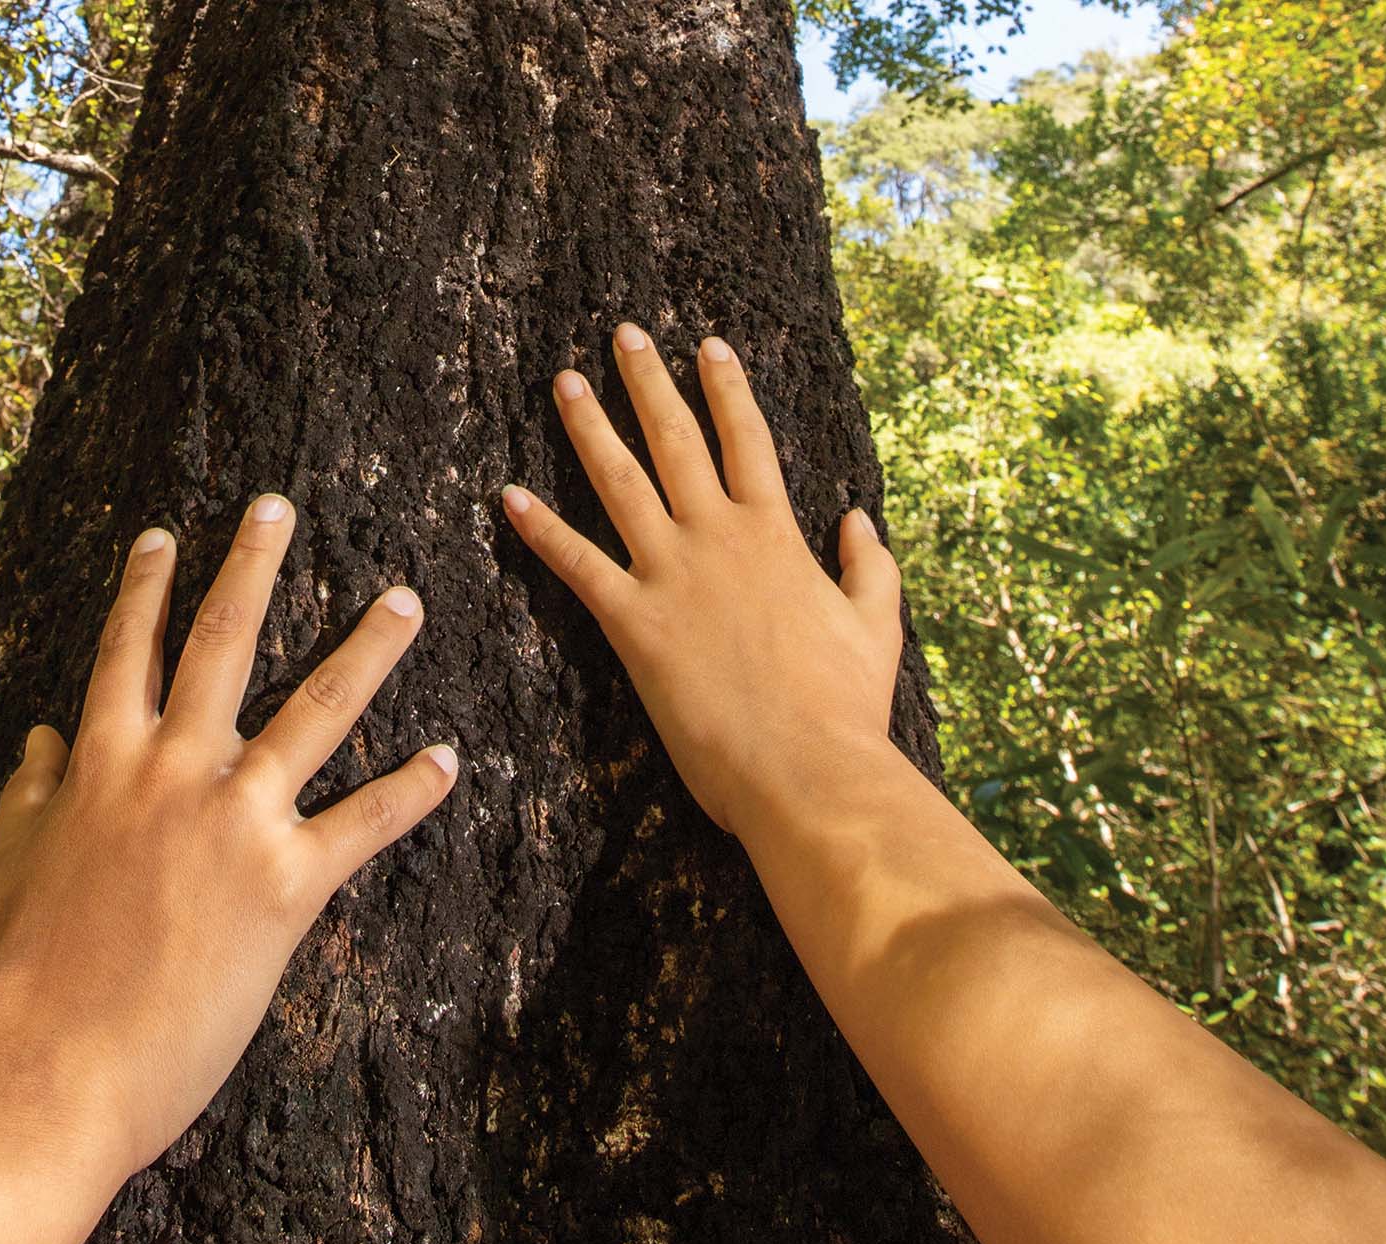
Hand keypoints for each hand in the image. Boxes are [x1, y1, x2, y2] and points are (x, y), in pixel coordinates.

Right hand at [0, 494, 457, 1174]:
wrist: (52, 1062)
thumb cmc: (18, 975)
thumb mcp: (4, 871)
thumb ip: (25, 797)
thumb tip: (36, 741)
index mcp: (99, 763)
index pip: (125, 652)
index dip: (144, 588)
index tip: (165, 534)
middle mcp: (172, 770)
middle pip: (222, 644)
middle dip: (252, 567)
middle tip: (280, 507)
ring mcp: (233, 821)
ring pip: (315, 710)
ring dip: (367, 649)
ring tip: (405, 600)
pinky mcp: (285, 886)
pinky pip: (363, 822)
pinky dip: (410, 791)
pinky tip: (449, 760)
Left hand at [502, 324, 901, 834]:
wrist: (807, 767)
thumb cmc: (845, 705)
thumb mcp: (876, 624)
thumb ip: (868, 566)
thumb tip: (857, 521)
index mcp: (779, 535)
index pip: (748, 441)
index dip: (727, 390)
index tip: (707, 345)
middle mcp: (720, 539)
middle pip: (678, 442)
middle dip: (650, 383)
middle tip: (624, 335)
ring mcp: (673, 576)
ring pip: (621, 484)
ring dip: (590, 429)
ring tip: (565, 382)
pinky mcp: (634, 624)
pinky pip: (577, 565)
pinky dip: (541, 530)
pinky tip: (508, 497)